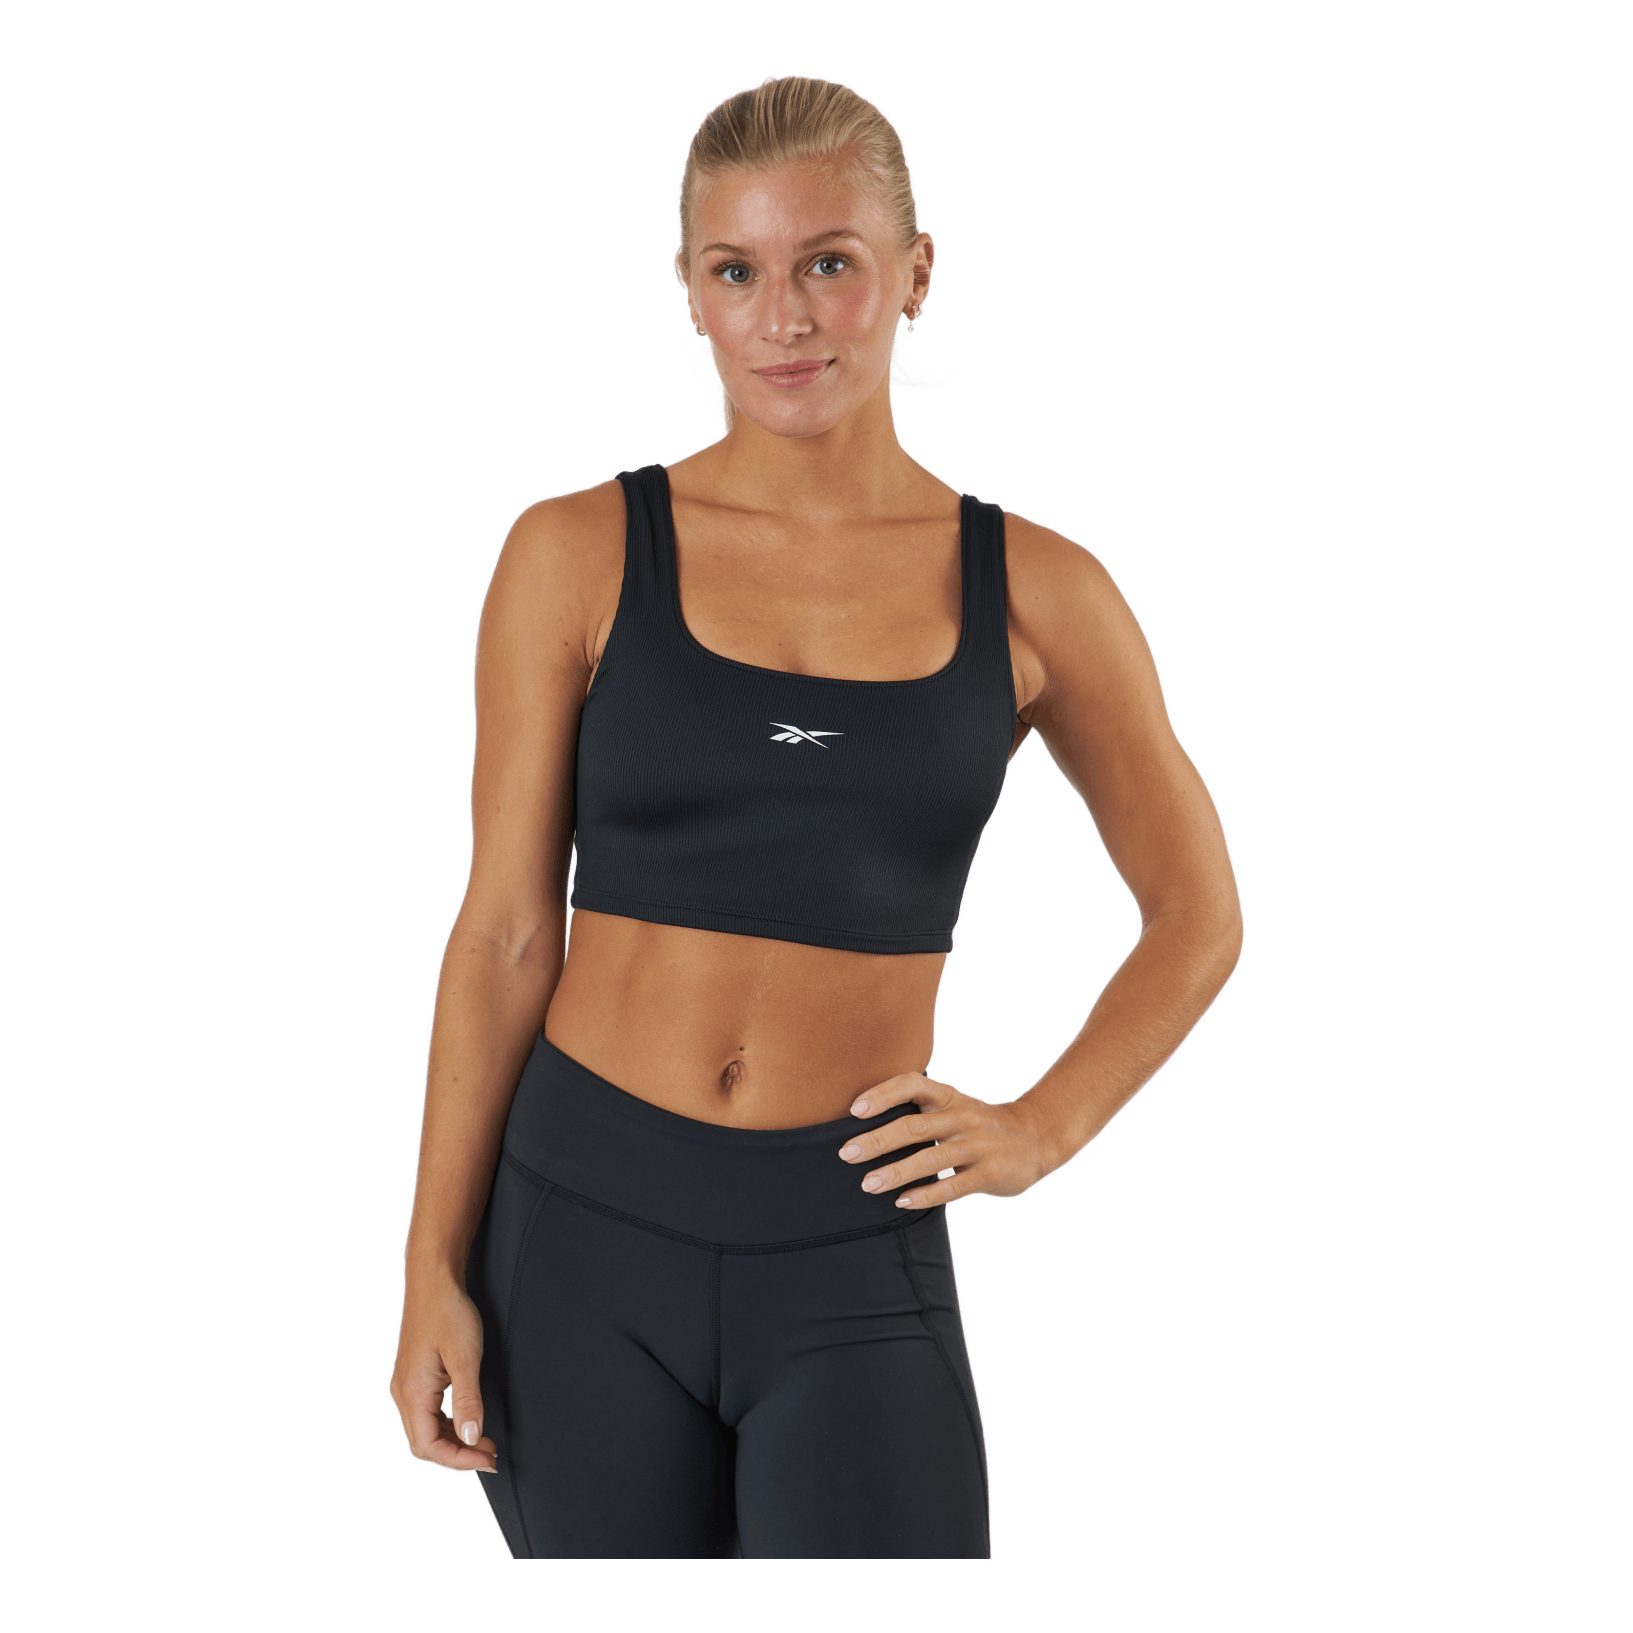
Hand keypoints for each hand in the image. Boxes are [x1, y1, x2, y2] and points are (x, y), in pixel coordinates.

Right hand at [389, 1274, 499, 1475]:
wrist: (433, 1282)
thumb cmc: (448, 1312)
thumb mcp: (466, 1357)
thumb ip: (468, 1400)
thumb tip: (472, 1438)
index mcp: (412, 1393)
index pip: (428, 1447)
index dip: (460, 1460)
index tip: (488, 1460)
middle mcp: (403, 1395)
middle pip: (424, 1445)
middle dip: (457, 1456)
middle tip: (490, 1455)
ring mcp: (406, 1387)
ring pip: (424, 1432)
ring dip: (453, 1442)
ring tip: (484, 1442)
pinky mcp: (413, 1379)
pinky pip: (426, 1415)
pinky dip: (446, 1426)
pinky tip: (466, 1422)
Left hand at [837, 1073, 1052, 1209]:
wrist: (1036, 1139)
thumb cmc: (978, 1125)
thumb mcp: (953, 1107)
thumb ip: (920, 1111)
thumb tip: (864, 1124)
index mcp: (949, 1097)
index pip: (912, 1084)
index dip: (883, 1094)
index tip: (855, 1110)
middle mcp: (962, 1117)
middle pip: (915, 1126)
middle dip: (878, 1140)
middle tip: (847, 1153)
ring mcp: (978, 1145)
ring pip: (931, 1159)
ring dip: (896, 1172)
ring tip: (868, 1183)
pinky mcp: (990, 1173)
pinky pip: (953, 1186)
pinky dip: (926, 1194)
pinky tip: (902, 1201)